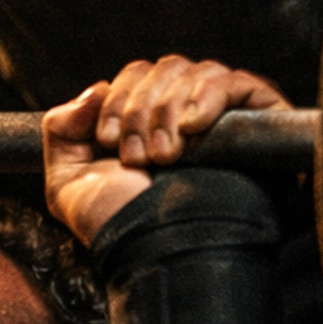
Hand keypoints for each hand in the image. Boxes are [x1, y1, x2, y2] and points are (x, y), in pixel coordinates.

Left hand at [43, 54, 290, 244]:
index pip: (138, 74)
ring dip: (169, 110)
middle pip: (166, 68)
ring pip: (198, 72)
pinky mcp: (261, 123)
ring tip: (165, 157)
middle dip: (140, 109)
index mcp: (150, 123)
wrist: (161, 255)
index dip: (118, 98)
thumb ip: (61, 130)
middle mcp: (188, 116)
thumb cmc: (121, 227)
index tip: (108, 141)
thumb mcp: (68, 183)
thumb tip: (94, 88)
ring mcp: (226, 118)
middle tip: (137, 157)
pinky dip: (210, 97)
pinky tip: (193, 127)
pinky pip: (240, 83)